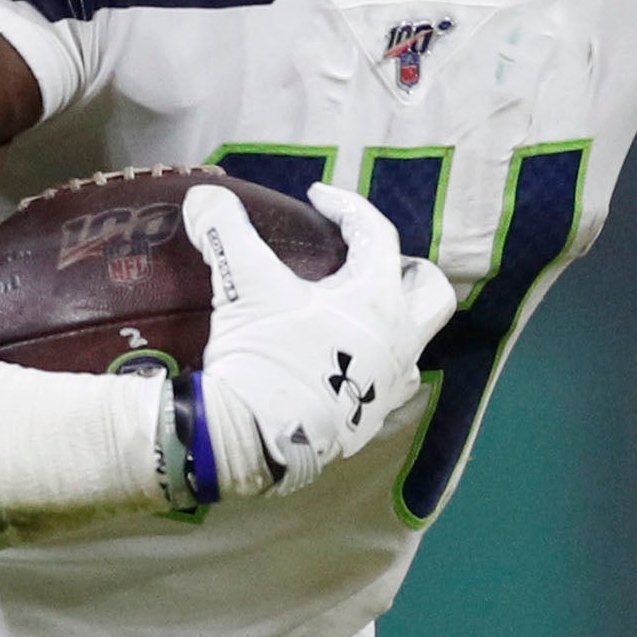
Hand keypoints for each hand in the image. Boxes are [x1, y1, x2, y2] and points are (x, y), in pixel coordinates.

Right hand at [179, 181, 458, 501]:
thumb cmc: (262, 356)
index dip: (348, 206)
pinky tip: (340, 364)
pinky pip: (389, 385)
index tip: (317, 198)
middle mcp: (399, 341)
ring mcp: (390, 385)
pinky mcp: (371, 421)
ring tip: (352, 314)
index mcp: (377, 300)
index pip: (378, 234)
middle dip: (407, 269)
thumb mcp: (242, 286)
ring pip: (416, 343)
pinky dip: (373, 365)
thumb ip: (225, 232)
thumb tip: (204, 196)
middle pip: (433, 292)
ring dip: (394, 322)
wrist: (255, 441)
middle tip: (368, 262)